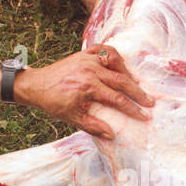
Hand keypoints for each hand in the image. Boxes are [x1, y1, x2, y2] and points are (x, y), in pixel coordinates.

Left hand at [16, 43, 154, 137]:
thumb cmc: (53, 103)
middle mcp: (90, 70)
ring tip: (135, 84)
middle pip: (121, 80)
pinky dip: (114, 56)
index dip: (132, 109)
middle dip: (137, 92)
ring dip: (128, 73)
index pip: (117, 98)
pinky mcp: (84, 53)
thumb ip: (93, 126)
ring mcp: (87, 59)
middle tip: (150, 101)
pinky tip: (120, 65)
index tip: (144, 116)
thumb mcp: (72, 118)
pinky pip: (104, 50)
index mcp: (88, 87)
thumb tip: (112, 135)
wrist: (36, 85)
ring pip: (115, 62)